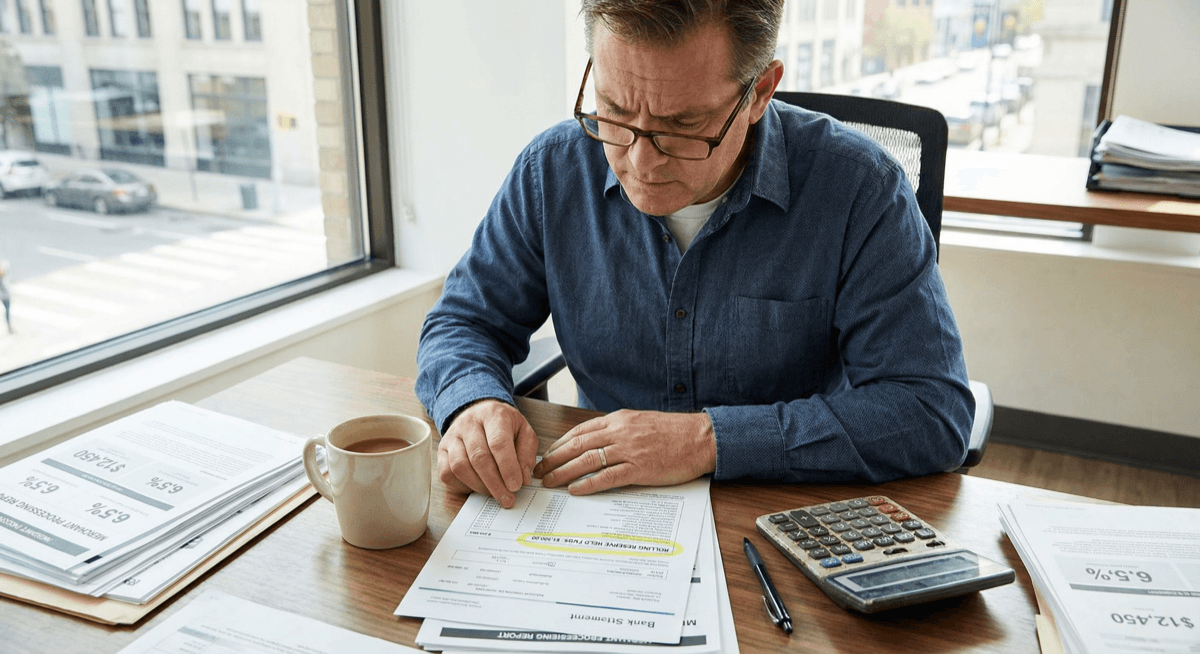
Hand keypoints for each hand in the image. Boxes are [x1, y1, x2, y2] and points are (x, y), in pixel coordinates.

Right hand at [438, 399, 537, 507]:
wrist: (480, 413)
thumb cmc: (504, 425)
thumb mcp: (523, 431)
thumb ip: (526, 453)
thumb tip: (522, 478)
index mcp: (493, 415)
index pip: (498, 442)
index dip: (507, 467)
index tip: (515, 486)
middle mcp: (469, 423)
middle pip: (478, 457)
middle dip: (494, 483)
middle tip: (507, 498)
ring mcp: (452, 436)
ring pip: (460, 467)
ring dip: (479, 486)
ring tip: (494, 493)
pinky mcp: (442, 450)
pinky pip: (446, 473)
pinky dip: (462, 485)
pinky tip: (476, 487)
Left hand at [532, 409, 715, 494]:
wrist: (701, 437)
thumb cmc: (675, 432)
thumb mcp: (641, 422)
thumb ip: (619, 430)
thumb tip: (598, 442)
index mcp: (619, 420)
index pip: (580, 431)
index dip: (559, 444)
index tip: (546, 455)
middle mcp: (620, 432)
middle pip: (577, 445)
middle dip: (553, 458)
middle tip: (538, 471)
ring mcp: (629, 450)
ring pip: (587, 460)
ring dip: (564, 472)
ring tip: (549, 482)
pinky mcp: (640, 468)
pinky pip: (608, 476)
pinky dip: (588, 483)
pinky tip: (575, 490)